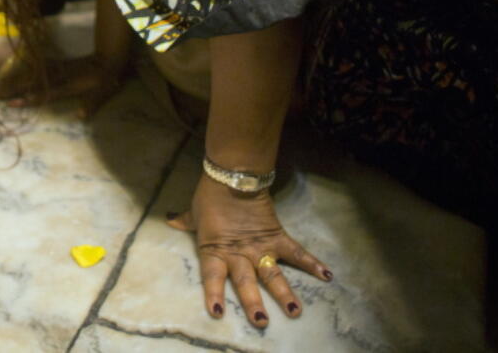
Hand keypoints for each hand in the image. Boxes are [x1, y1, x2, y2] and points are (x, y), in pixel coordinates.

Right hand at [5, 54, 124, 118]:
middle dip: (12, 89)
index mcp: (67, 85)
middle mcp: (58, 76)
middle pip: (31, 83)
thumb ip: (92, 103)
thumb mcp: (103, 92)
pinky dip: (26, 69)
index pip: (44, 94)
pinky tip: (16, 69)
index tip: (12, 103)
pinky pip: (39, 67)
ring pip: (32, 74)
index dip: (28, 99)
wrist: (108, 56)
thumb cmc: (106, 78)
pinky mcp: (58, 64)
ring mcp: (57, 69)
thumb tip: (80, 116)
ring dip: (15, 79)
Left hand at [167, 175, 331, 326]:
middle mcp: (238, 253)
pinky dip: (312, 262)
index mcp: (215, 249)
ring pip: (272, 274)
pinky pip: (296, 252)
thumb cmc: (210, 195)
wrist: (232, 175)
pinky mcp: (277, 236)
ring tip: (294, 311)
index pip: (212, 276)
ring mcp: (259, 246)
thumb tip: (169, 219)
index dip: (214, 294)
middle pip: (245, 282)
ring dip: (284, 293)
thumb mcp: (195, 212)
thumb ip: (185, 222)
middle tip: (261, 323)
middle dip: (253, 304)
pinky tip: (327, 275)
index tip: (218, 313)